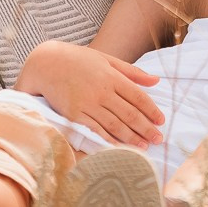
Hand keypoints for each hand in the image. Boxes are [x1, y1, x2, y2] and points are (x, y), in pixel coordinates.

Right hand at [15, 40, 162, 145]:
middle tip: (158, 139)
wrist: (46, 64)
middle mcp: (101, 91)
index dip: (151, 110)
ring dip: (131, 137)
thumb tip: (156, 80)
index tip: (161, 121)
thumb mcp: (106, 59)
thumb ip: (131, 72)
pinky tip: (119, 147)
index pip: (138, 97)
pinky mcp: (74, 115)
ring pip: (114, 125)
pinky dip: (108, 140)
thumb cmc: (78, 60)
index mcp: (112, 76)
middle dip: (146, 128)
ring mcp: (87, 104)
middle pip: (129, 114)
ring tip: (144, 146)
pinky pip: (95, 130)